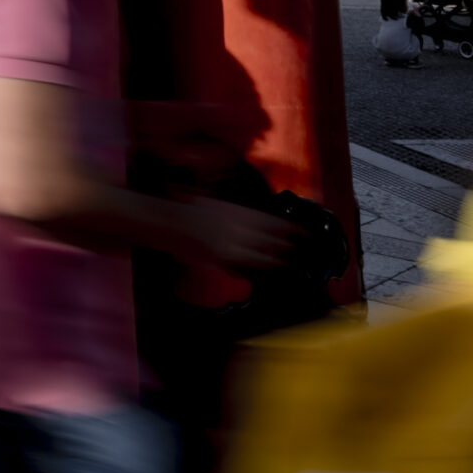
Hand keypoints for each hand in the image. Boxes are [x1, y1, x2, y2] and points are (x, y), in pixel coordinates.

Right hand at [170, 197, 298, 271]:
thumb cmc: (188, 207)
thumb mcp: (215, 202)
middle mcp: (236, 226)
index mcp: (236, 210)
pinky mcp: (221, 258)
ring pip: (261, 254)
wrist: (166, 221)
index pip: (271, 220)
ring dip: (279, 259)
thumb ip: (236, 212)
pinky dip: (260, 267)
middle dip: (289, 245)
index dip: (289, 227)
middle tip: (306, 250)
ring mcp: (229, 244)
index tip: (305, 231)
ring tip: (294, 263)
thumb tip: (257, 221)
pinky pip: (246, 265)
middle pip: (270, 238)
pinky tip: (269, 270)